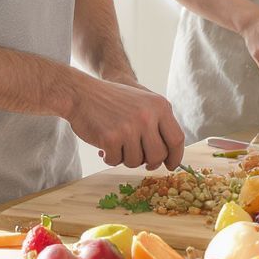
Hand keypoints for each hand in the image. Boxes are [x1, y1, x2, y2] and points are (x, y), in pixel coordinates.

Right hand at [69, 76, 185, 170]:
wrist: (82, 93)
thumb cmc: (113, 101)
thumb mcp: (144, 102)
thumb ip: (159, 124)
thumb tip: (170, 155)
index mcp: (160, 106)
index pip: (177, 139)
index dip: (175, 157)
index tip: (171, 166)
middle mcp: (147, 116)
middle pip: (159, 155)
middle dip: (150, 163)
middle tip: (141, 160)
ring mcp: (129, 127)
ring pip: (137, 162)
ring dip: (126, 159)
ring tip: (118, 145)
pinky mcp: (111, 138)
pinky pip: (116, 161)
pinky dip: (110, 158)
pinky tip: (104, 146)